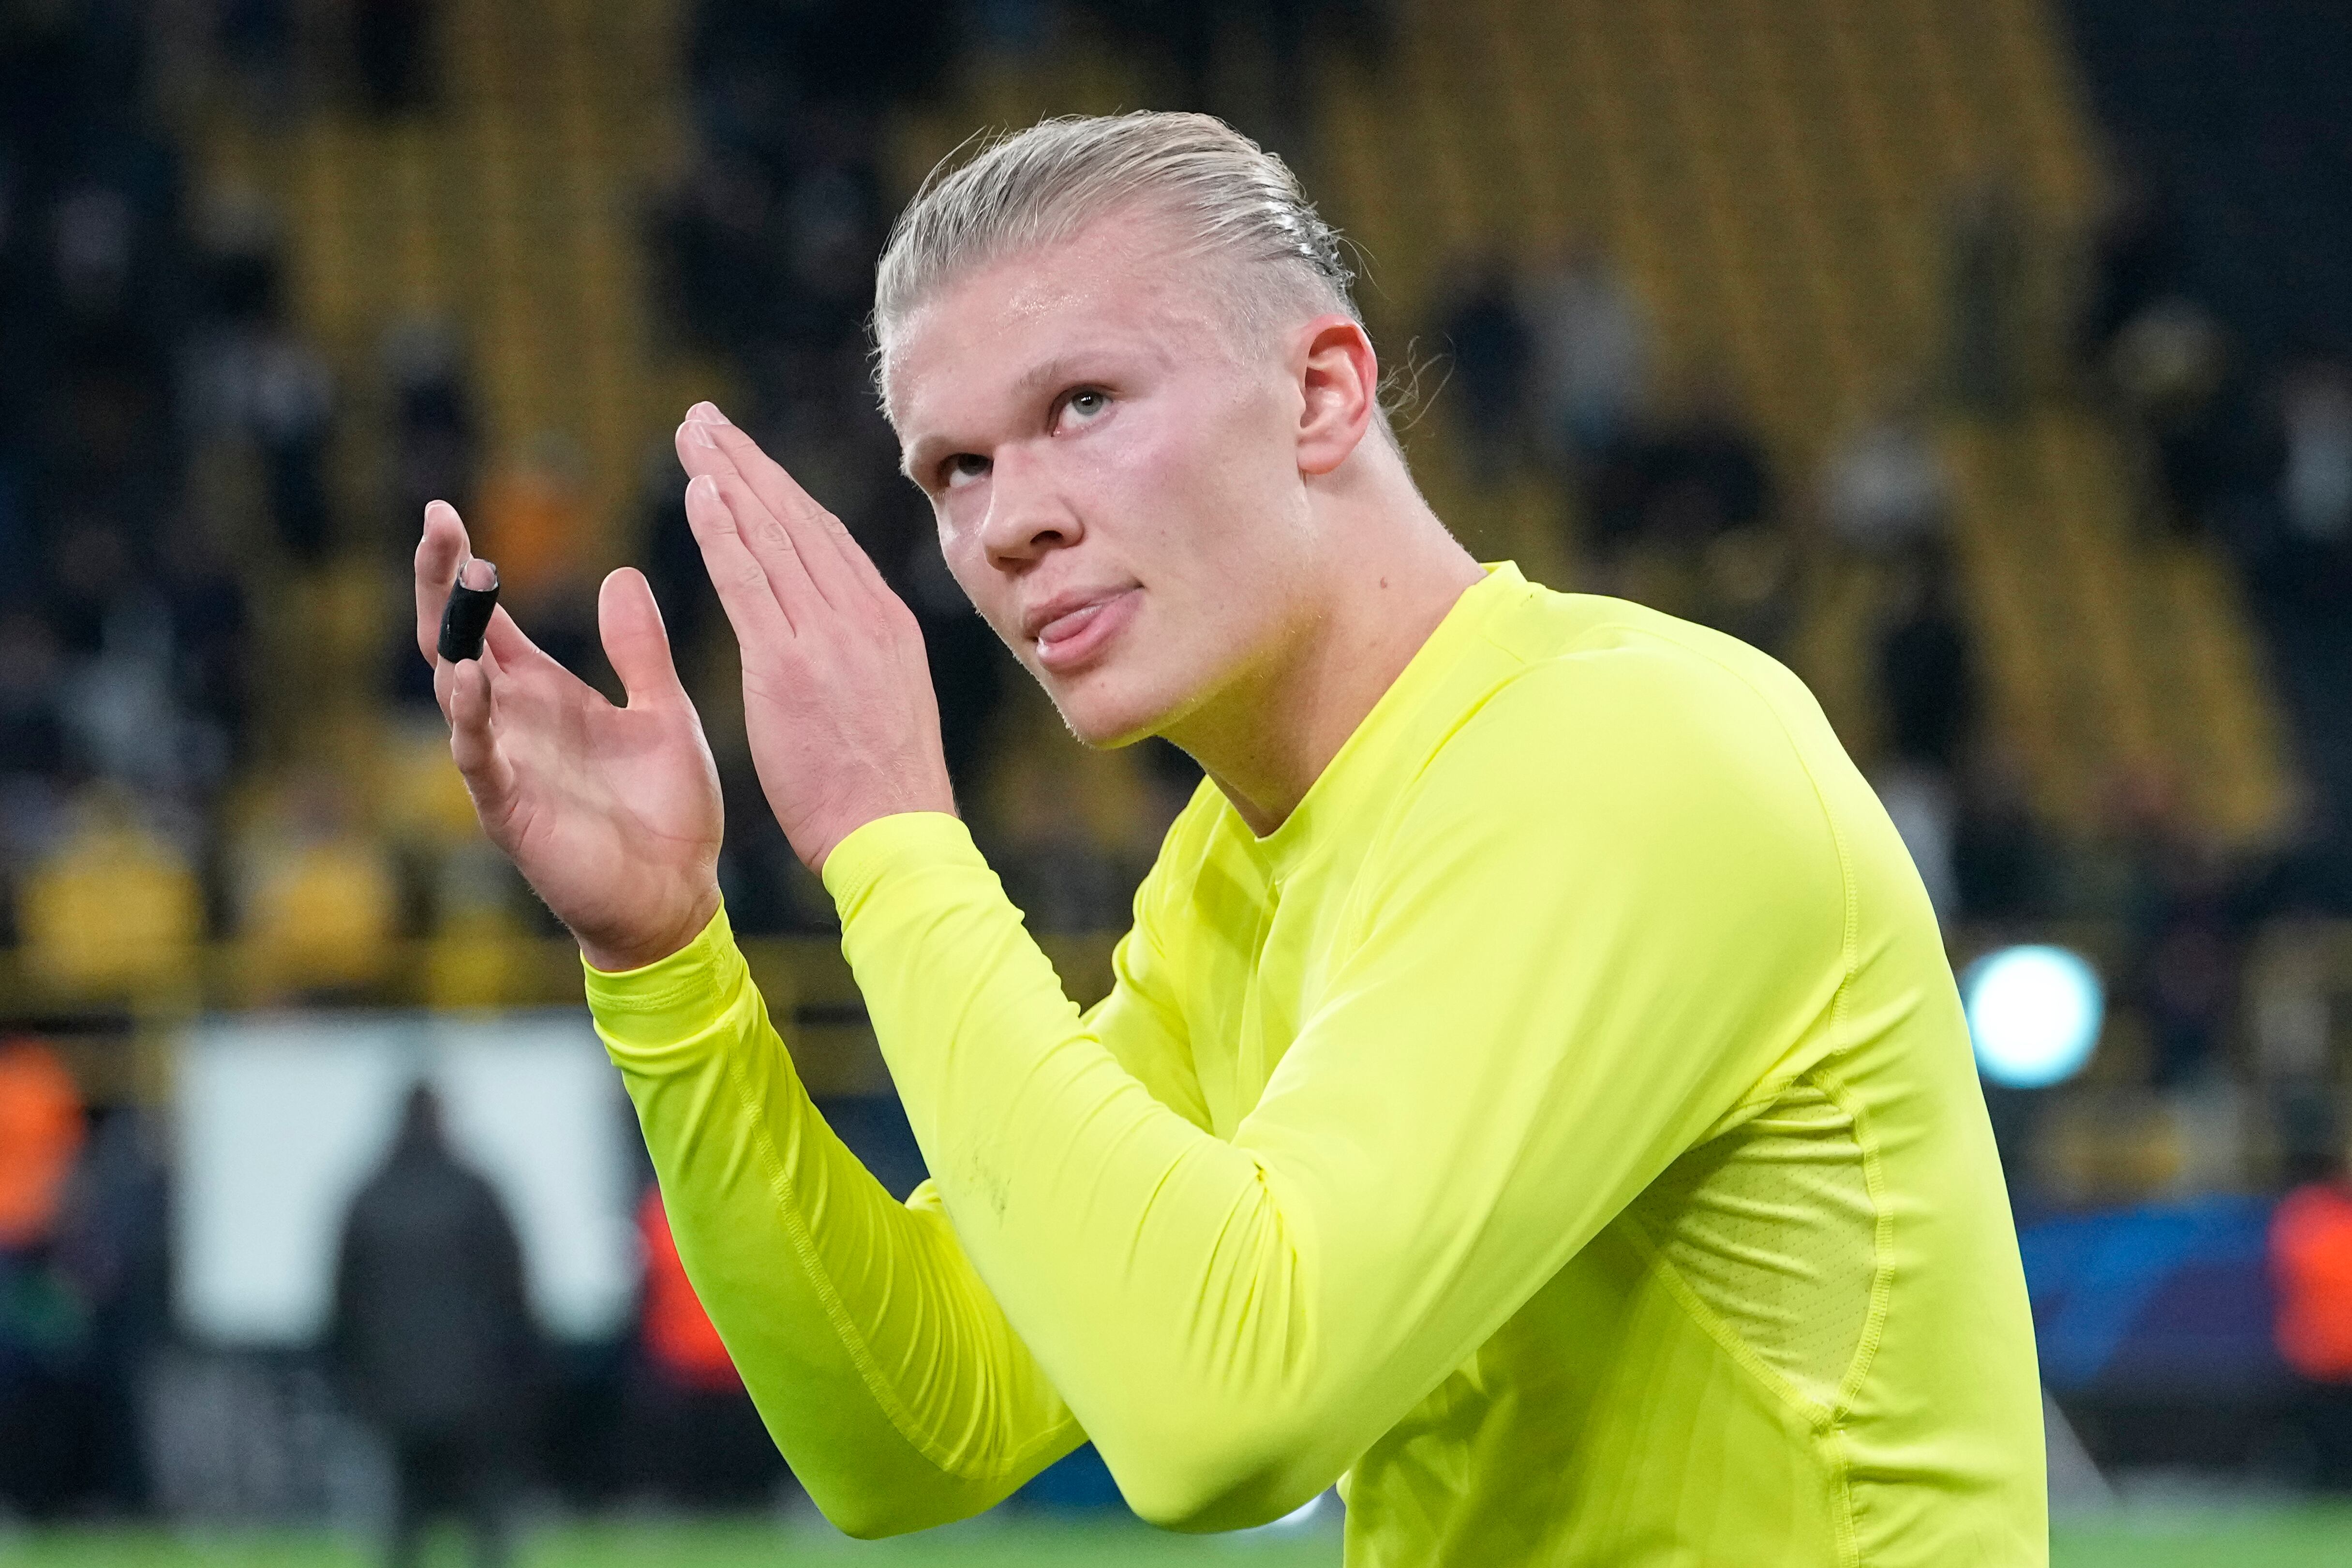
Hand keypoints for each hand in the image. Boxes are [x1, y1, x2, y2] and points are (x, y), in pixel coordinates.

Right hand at [413, 500, 723, 970]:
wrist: (679, 898)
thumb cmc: (668, 812)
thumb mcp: (663, 713)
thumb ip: (640, 651)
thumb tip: (621, 575)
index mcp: (546, 696)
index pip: (489, 622)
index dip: (464, 571)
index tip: (449, 514)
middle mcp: (513, 723)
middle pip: (453, 640)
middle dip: (439, 583)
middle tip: (437, 522)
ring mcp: (505, 765)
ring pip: (453, 690)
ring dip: (452, 636)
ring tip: (456, 578)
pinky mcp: (511, 810)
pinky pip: (478, 757)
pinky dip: (469, 717)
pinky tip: (468, 678)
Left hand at [671, 403, 954, 873]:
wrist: (897, 835)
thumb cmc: (886, 792)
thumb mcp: (887, 704)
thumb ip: (859, 658)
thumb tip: (838, 637)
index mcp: (885, 624)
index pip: (826, 538)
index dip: (780, 490)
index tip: (745, 457)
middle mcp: (861, 616)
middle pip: (796, 519)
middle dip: (747, 463)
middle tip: (705, 418)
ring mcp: (828, 637)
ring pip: (772, 535)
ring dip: (727, 476)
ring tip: (692, 433)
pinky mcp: (789, 666)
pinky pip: (750, 581)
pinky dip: (724, 530)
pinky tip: (699, 490)